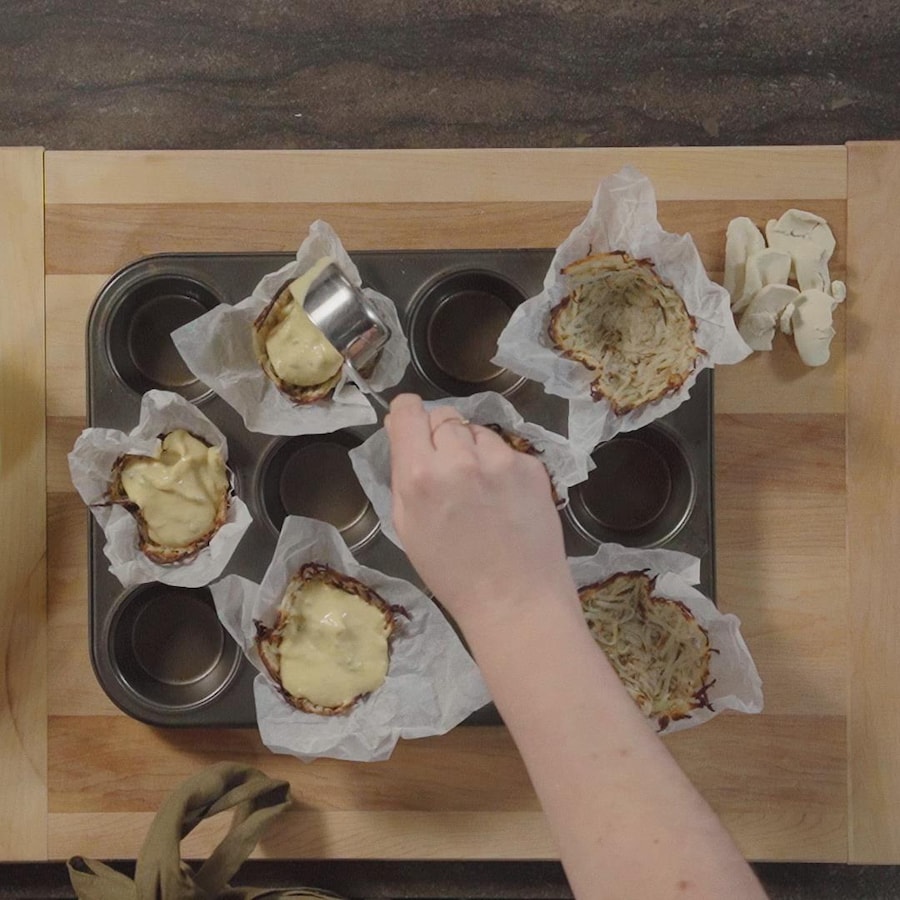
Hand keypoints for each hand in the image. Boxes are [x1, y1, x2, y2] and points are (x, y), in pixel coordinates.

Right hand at [384, 394, 578, 631]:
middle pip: (444, 417)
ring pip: (476, 432)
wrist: (515, 600)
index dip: (408, 414)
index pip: (408, 411)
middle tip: (447, 469)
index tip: (411, 425)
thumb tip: (401, 432)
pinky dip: (501, 467)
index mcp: (419, 475)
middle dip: (440, 436)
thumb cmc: (452, 573)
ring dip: (472, 450)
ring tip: (479, 491)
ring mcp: (500, 459)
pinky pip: (506, 451)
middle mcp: (459, 458)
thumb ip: (402, 475)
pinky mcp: (531, 466)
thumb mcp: (407, 526)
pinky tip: (504, 500)